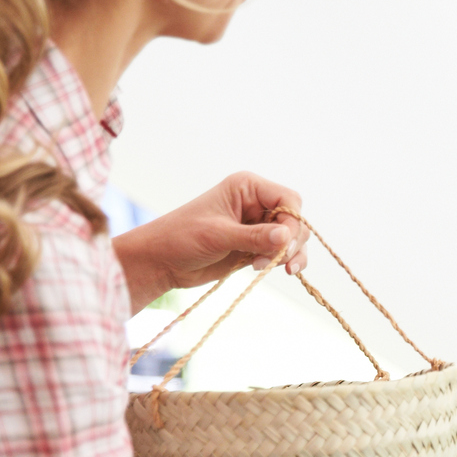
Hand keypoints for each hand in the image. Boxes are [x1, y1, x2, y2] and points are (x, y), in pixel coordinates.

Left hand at [112, 172, 312, 311]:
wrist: (162, 261)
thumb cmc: (181, 237)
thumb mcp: (218, 235)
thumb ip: (254, 237)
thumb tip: (286, 238)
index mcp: (247, 188)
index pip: (288, 199)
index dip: (292, 221)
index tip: (284, 243)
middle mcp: (256, 204)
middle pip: (294, 220)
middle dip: (291, 241)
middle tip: (278, 259)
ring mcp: (258, 227)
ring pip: (292, 238)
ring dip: (288, 255)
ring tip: (267, 266)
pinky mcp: (256, 247)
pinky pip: (282, 253)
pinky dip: (283, 262)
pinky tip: (267, 269)